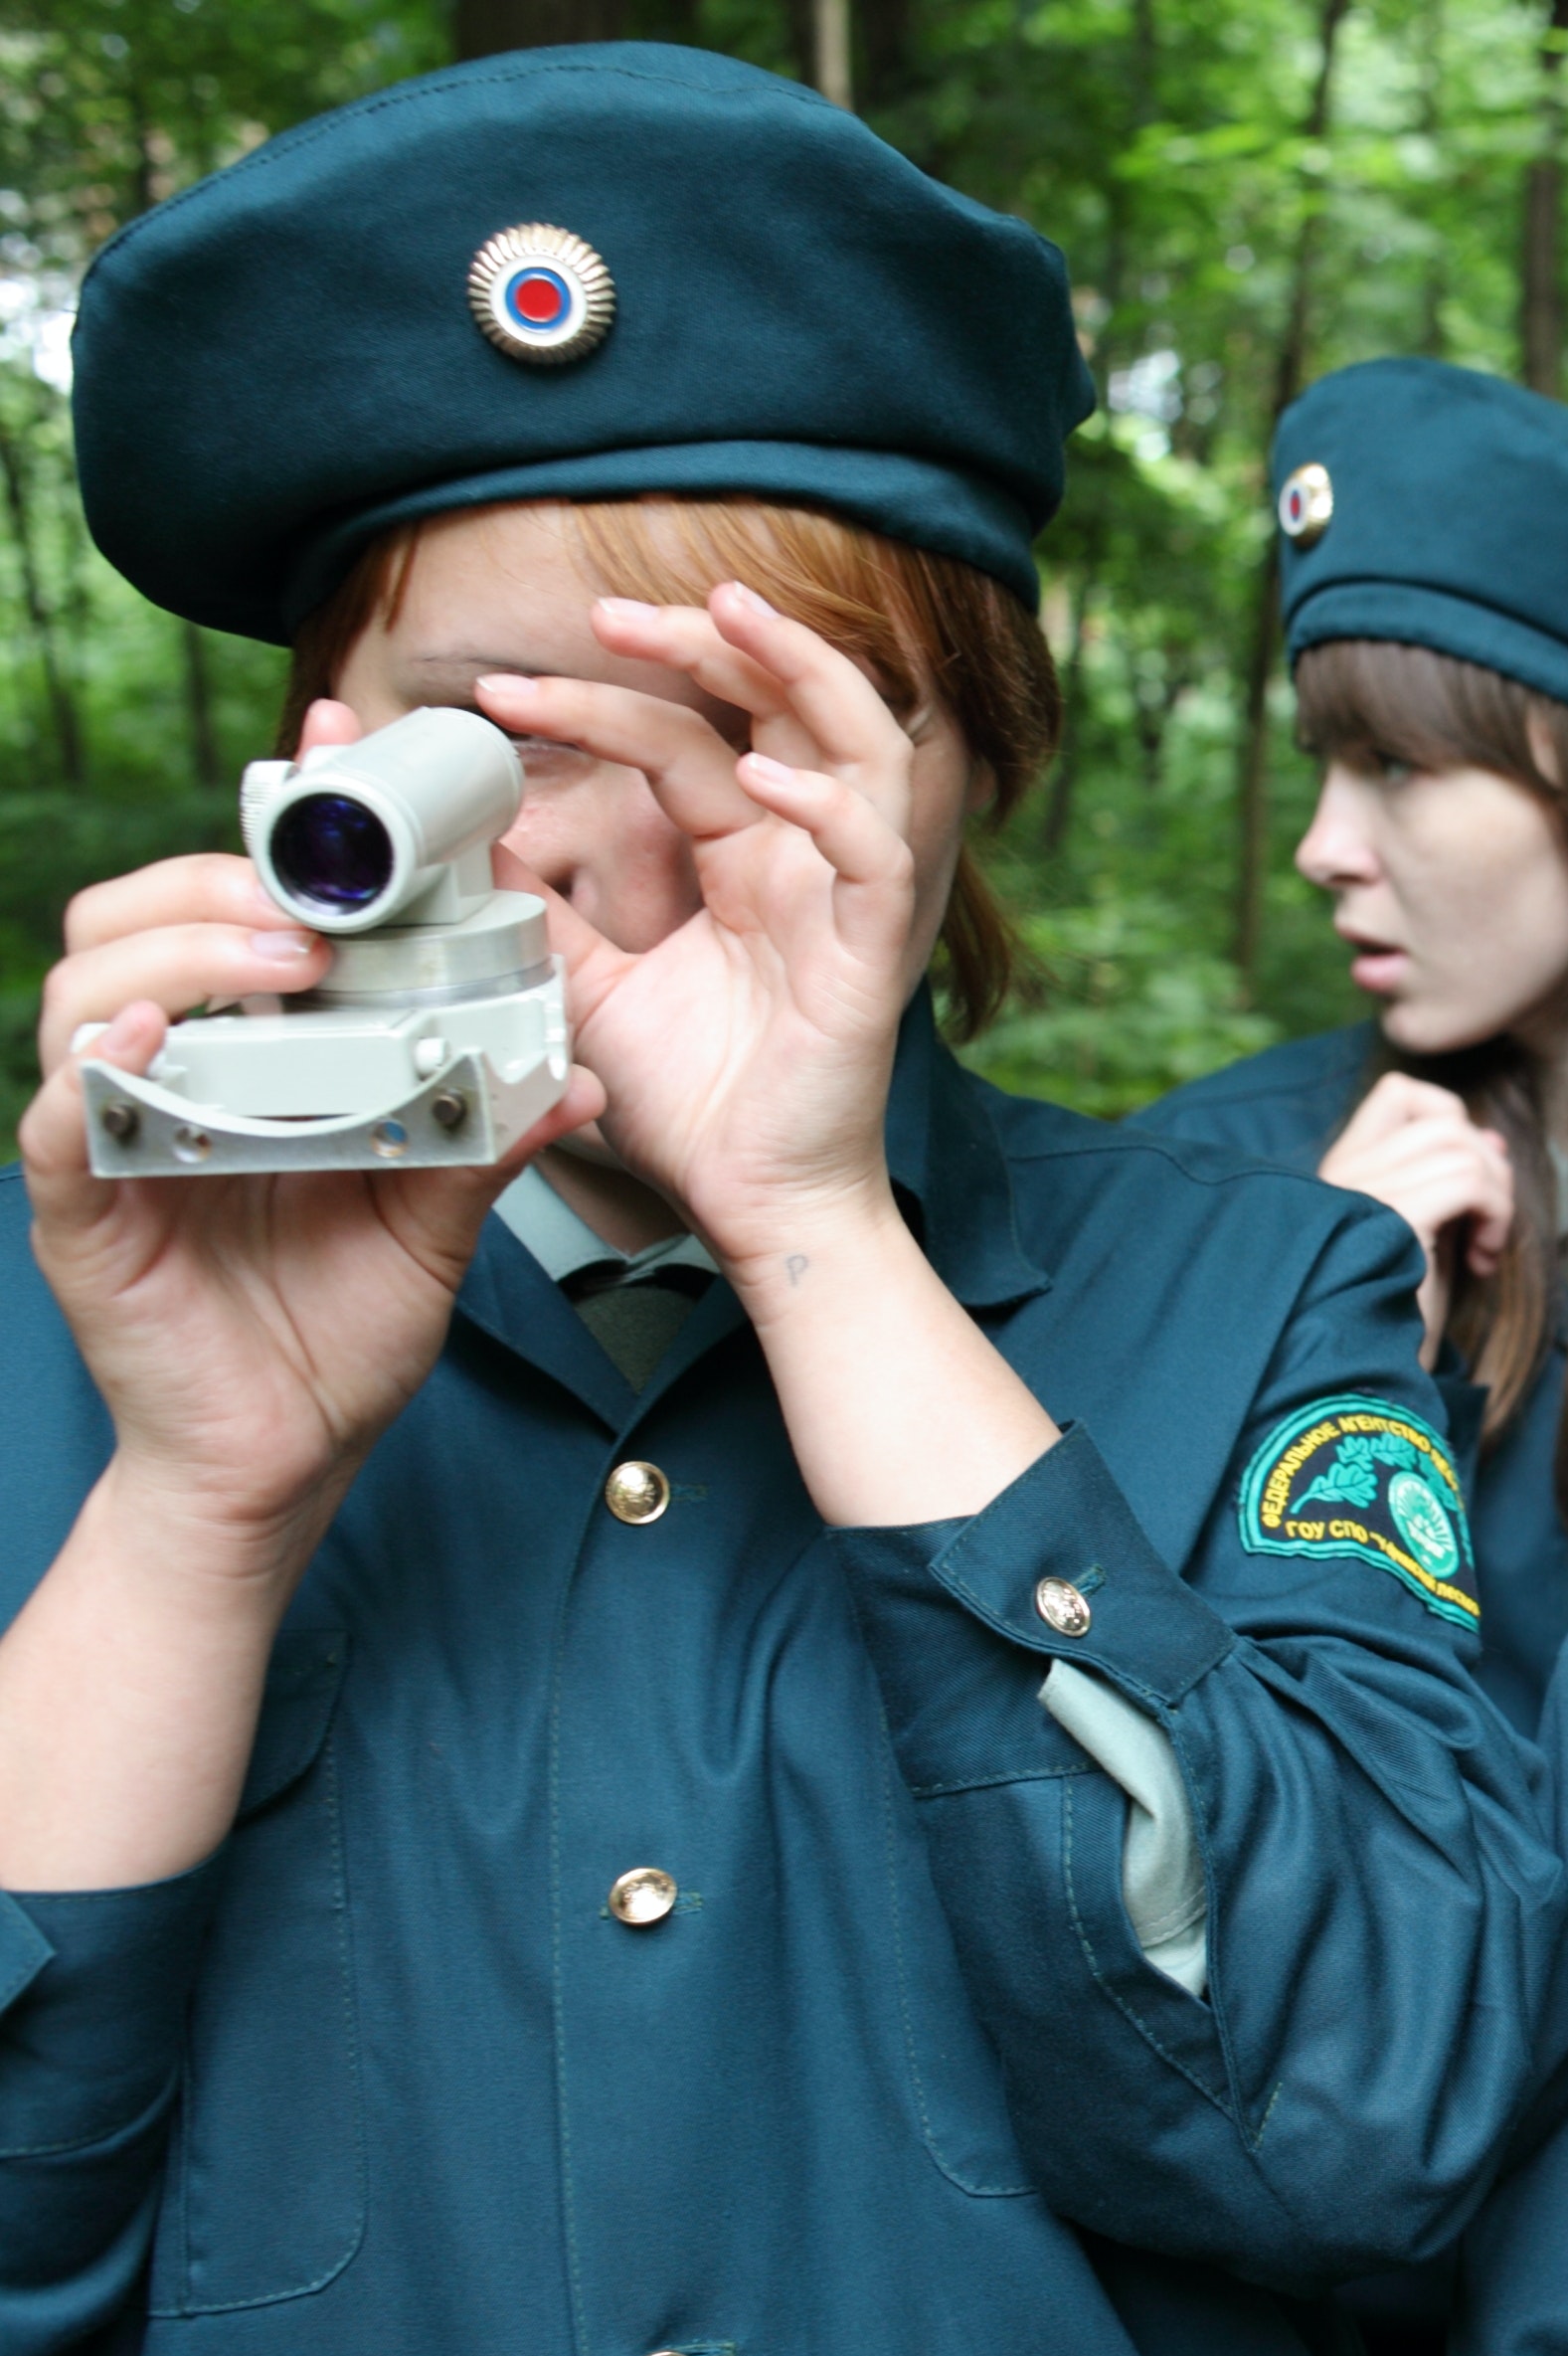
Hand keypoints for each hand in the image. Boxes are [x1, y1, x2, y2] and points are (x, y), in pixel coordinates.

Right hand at [17, 819, 603, 1547]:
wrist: (285, 1458)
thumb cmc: (344, 1329)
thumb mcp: (439, 1221)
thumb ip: (487, 1139)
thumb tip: (571, 1070)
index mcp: (251, 1052)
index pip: (240, 904)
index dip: (280, 821)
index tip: (344, 751)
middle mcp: (169, 1070)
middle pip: (139, 912)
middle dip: (228, 876)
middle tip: (324, 901)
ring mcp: (113, 1132)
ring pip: (90, 986)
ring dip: (182, 951)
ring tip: (276, 959)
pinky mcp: (81, 1207)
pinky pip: (61, 1117)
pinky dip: (98, 1068)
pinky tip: (149, 1043)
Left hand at [471, 584, 937, 1268]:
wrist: (748, 1207)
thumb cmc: (690, 1107)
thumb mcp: (579, 984)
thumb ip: (534, 907)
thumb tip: (449, 837)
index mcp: (740, 862)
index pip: (681, 744)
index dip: (599, 702)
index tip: (499, 694)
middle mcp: (800, 864)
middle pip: (785, 710)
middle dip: (708, 641)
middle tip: (613, 612)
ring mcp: (843, 902)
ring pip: (860, 747)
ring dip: (799, 671)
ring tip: (729, 616)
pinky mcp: (871, 958)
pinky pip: (875, 858)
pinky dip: (827, 808)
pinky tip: (760, 782)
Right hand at [1316, 1072, 1514, 1357]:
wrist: (1365, 1383)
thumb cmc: (1397, 1318)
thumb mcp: (1429, 1237)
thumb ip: (1450, 1184)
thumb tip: (1492, 1139)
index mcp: (1342, 1173)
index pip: (1399, 1094)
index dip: (1451, 1120)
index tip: (1472, 1181)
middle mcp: (1343, 1173)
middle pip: (1443, 1117)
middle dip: (1487, 1165)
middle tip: (1488, 1225)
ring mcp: (1362, 1191)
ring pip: (1460, 1144)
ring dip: (1495, 1194)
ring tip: (1482, 1248)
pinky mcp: (1391, 1218)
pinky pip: (1467, 1180)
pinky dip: (1494, 1213)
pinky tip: (1481, 1261)